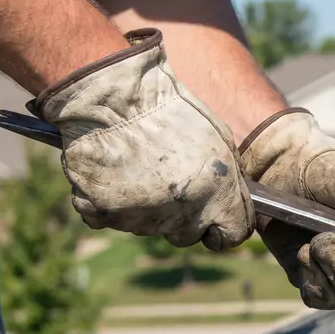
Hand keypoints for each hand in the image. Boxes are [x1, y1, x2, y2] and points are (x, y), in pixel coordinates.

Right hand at [27, 28, 252, 250]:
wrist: (113, 97)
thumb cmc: (170, 110)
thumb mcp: (218, 139)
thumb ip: (227, 180)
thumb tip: (231, 203)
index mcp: (216, 195)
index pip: (232, 236)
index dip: (226, 229)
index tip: (217, 222)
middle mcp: (181, 214)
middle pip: (188, 235)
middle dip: (184, 218)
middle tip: (170, 184)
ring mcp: (140, 218)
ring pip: (149, 227)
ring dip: (147, 208)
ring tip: (139, 168)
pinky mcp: (102, 214)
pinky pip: (110, 218)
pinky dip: (110, 202)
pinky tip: (112, 173)